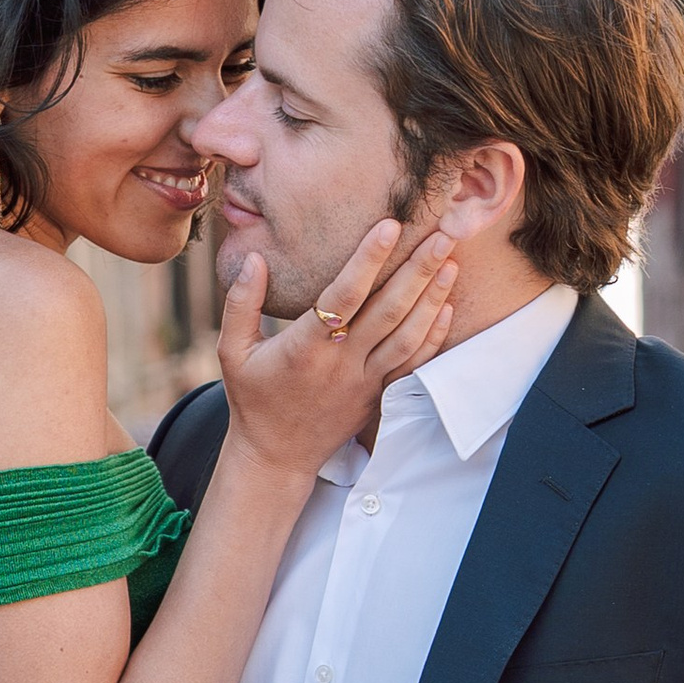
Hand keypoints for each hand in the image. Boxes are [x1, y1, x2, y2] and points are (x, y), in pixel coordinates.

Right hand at [215, 220, 456, 481]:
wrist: (277, 456)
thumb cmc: (254, 398)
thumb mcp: (232, 350)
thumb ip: (241, 303)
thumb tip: (255, 259)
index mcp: (305, 347)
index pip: (344, 295)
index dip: (369, 259)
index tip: (390, 226)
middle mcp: (341, 363)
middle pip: (388, 310)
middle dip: (418, 269)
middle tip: (443, 233)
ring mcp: (365, 381)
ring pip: (408, 335)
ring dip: (433, 297)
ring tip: (451, 260)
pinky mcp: (378, 395)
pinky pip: (412, 364)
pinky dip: (434, 335)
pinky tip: (448, 306)